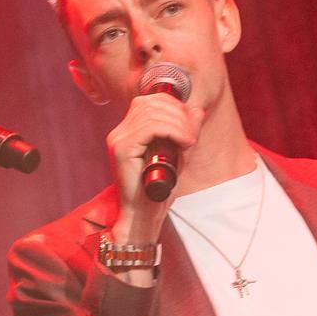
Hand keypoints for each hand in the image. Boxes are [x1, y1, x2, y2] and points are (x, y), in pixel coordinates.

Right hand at [107, 91, 204, 244]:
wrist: (144, 214)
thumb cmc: (158, 189)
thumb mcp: (177, 154)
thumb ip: (185, 131)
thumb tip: (197, 109)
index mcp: (128, 130)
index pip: (149, 100)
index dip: (173, 105)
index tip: (191, 122)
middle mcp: (120, 132)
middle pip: (150, 103)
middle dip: (178, 113)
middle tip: (192, 134)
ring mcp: (118, 139)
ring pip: (151, 113)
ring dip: (178, 123)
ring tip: (189, 140)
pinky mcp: (122, 149)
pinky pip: (149, 128)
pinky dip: (171, 131)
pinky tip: (183, 142)